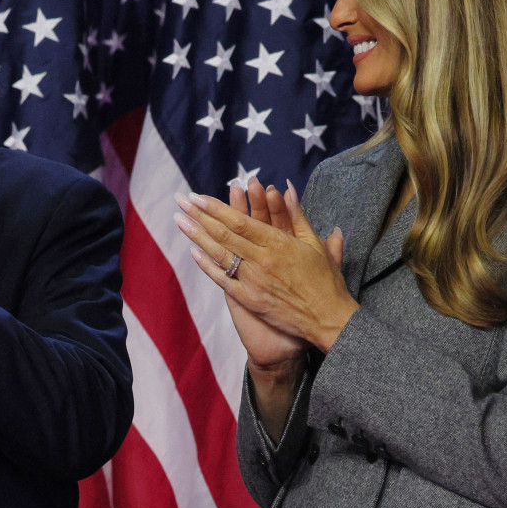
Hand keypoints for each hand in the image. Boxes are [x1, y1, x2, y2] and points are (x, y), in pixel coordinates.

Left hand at [178, 180, 354, 351]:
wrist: (327, 320)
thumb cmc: (325, 281)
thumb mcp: (315, 244)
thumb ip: (297, 215)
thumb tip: (286, 188)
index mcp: (277, 243)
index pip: (240, 221)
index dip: (216, 207)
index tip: (198, 196)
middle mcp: (261, 260)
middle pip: (224, 233)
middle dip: (199, 215)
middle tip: (180, 201)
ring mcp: (252, 280)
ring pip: (219, 253)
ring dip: (196, 235)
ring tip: (179, 220)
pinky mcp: (249, 299)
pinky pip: (223, 279)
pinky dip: (207, 265)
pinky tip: (193, 252)